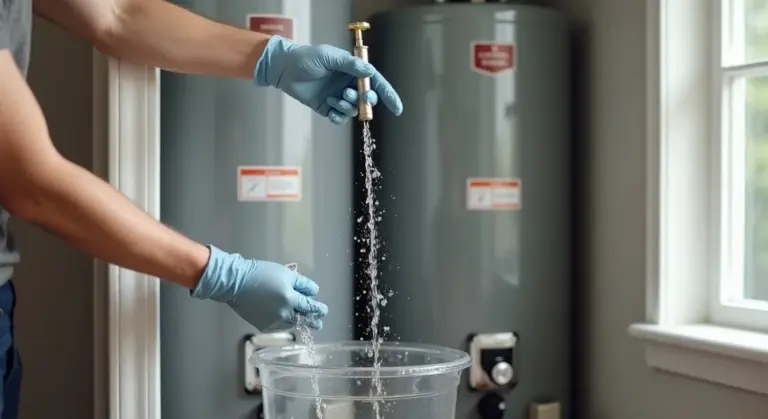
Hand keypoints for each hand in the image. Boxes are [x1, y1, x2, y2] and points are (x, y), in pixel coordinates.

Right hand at [191, 246, 327, 330]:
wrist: (236, 283)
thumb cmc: (261, 274)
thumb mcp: (286, 274)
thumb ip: (302, 284)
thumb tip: (313, 293)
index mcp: (290, 299)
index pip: (310, 307)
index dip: (319, 309)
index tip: (324, 310)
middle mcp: (283, 314)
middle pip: (303, 320)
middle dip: (312, 322)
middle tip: (318, 324)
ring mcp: (273, 322)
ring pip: (291, 324)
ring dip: (297, 322)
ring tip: (301, 320)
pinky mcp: (263, 326)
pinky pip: (279, 326)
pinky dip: (284, 323)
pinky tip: (284, 318)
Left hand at [254, 35, 403, 124]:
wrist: (284, 69)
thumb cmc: (306, 58)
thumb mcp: (329, 57)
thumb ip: (349, 64)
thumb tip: (369, 72)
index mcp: (352, 70)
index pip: (376, 82)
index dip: (388, 95)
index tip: (397, 109)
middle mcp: (348, 83)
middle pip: (368, 98)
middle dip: (365, 100)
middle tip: (354, 95)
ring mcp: (338, 96)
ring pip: (353, 109)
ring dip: (348, 106)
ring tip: (334, 98)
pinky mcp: (328, 107)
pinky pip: (340, 118)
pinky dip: (338, 116)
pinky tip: (330, 109)